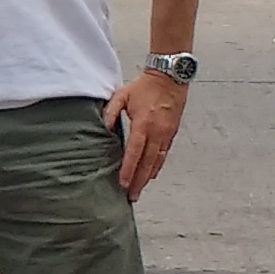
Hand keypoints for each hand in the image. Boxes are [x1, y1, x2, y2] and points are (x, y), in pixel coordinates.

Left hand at [100, 68, 188, 194]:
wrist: (169, 77)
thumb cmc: (145, 86)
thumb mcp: (122, 95)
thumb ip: (110, 112)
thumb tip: (102, 128)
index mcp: (143, 123)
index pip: (134, 152)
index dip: (129, 169)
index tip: (124, 183)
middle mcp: (157, 132)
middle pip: (147, 162)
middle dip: (139, 181)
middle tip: (132, 196)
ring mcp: (167, 133)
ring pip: (157, 161)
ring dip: (148, 177)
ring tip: (140, 189)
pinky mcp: (172, 133)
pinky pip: (164, 154)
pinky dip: (157, 166)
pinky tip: (150, 174)